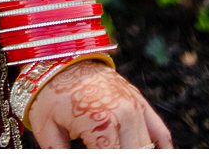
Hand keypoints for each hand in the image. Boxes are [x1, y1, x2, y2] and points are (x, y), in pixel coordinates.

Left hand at [26, 61, 173, 148]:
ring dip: (136, 151)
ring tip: (116, 148)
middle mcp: (125, 116)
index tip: (91, 153)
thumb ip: (58, 152)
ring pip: (148, 148)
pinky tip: (155, 153)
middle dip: (120, 157)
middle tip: (103, 150)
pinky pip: (162, 135)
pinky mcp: (141, 103)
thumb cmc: (50, 93)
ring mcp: (136, 108)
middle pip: (134, 153)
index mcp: (101, 123)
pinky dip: (161, 149)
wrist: (61, 58)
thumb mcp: (46, 127)